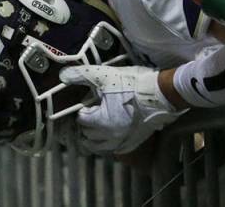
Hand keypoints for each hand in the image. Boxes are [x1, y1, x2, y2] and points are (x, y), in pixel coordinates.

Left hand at [59, 65, 185, 154]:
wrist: (162, 94)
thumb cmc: (132, 84)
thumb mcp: (103, 75)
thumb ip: (81, 75)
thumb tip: (62, 76)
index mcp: (100, 122)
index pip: (81, 119)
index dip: (83, 108)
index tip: (89, 101)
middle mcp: (109, 137)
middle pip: (88, 135)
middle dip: (86, 124)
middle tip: (91, 111)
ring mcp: (122, 142)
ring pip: (100, 147)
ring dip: (94, 138)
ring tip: (96, 126)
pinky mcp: (134, 143)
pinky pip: (115, 149)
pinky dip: (109, 144)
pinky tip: (111, 133)